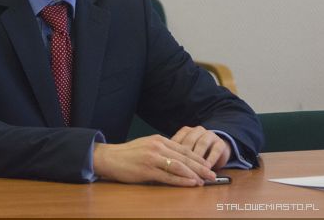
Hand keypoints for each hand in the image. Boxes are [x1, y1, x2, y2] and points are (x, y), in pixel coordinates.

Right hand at [93, 135, 216, 185]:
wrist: (109, 157)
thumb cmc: (128, 154)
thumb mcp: (147, 145)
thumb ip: (162, 149)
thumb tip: (178, 157)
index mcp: (158, 139)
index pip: (183, 148)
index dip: (197, 157)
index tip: (208, 164)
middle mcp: (157, 146)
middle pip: (184, 157)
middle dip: (201, 166)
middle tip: (213, 174)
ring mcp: (152, 158)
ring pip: (179, 166)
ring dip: (194, 174)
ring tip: (204, 180)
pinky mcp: (147, 170)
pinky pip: (168, 176)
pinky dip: (181, 180)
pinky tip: (190, 183)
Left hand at [170, 126, 231, 169]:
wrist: (217, 150)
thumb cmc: (196, 153)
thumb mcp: (185, 153)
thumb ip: (175, 156)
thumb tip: (162, 166)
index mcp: (185, 131)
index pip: (177, 140)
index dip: (172, 152)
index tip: (168, 163)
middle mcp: (196, 131)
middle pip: (189, 142)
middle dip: (185, 156)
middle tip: (181, 169)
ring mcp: (209, 135)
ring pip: (202, 144)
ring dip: (198, 158)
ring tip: (194, 169)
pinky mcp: (220, 142)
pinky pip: (216, 150)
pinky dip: (211, 159)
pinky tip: (208, 168)